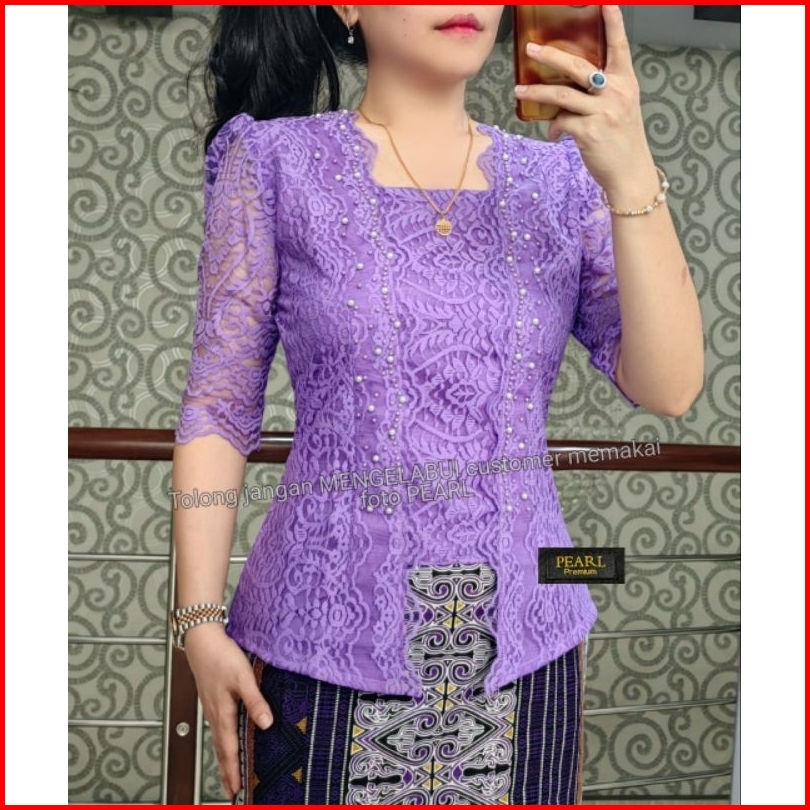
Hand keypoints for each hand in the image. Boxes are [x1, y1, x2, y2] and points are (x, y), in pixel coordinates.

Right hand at [182, 624, 273, 798]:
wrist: (201, 639)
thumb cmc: (221, 656)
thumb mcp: (243, 677)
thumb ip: (255, 701)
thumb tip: (266, 724)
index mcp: (222, 713)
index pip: (229, 750)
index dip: (233, 771)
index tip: (237, 791)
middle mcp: (214, 714)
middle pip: (221, 750)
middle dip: (226, 772)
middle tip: (232, 792)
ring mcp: (211, 707)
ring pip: (218, 740)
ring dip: (223, 758)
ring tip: (229, 774)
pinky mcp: (212, 699)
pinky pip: (217, 728)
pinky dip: (221, 742)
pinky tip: (227, 740)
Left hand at [514, 5, 656, 202]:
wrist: (630, 173)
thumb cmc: (622, 142)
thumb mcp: (619, 110)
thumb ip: (598, 96)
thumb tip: (563, 98)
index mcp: (626, 82)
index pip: (620, 46)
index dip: (613, 24)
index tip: (606, 3)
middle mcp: (616, 92)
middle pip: (578, 67)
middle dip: (551, 56)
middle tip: (531, 50)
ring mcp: (603, 111)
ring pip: (562, 95)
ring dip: (537, 92)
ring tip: (520, 91)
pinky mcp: (590, 132)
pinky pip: (562, 122)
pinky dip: (554, 128)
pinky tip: (554, 134)